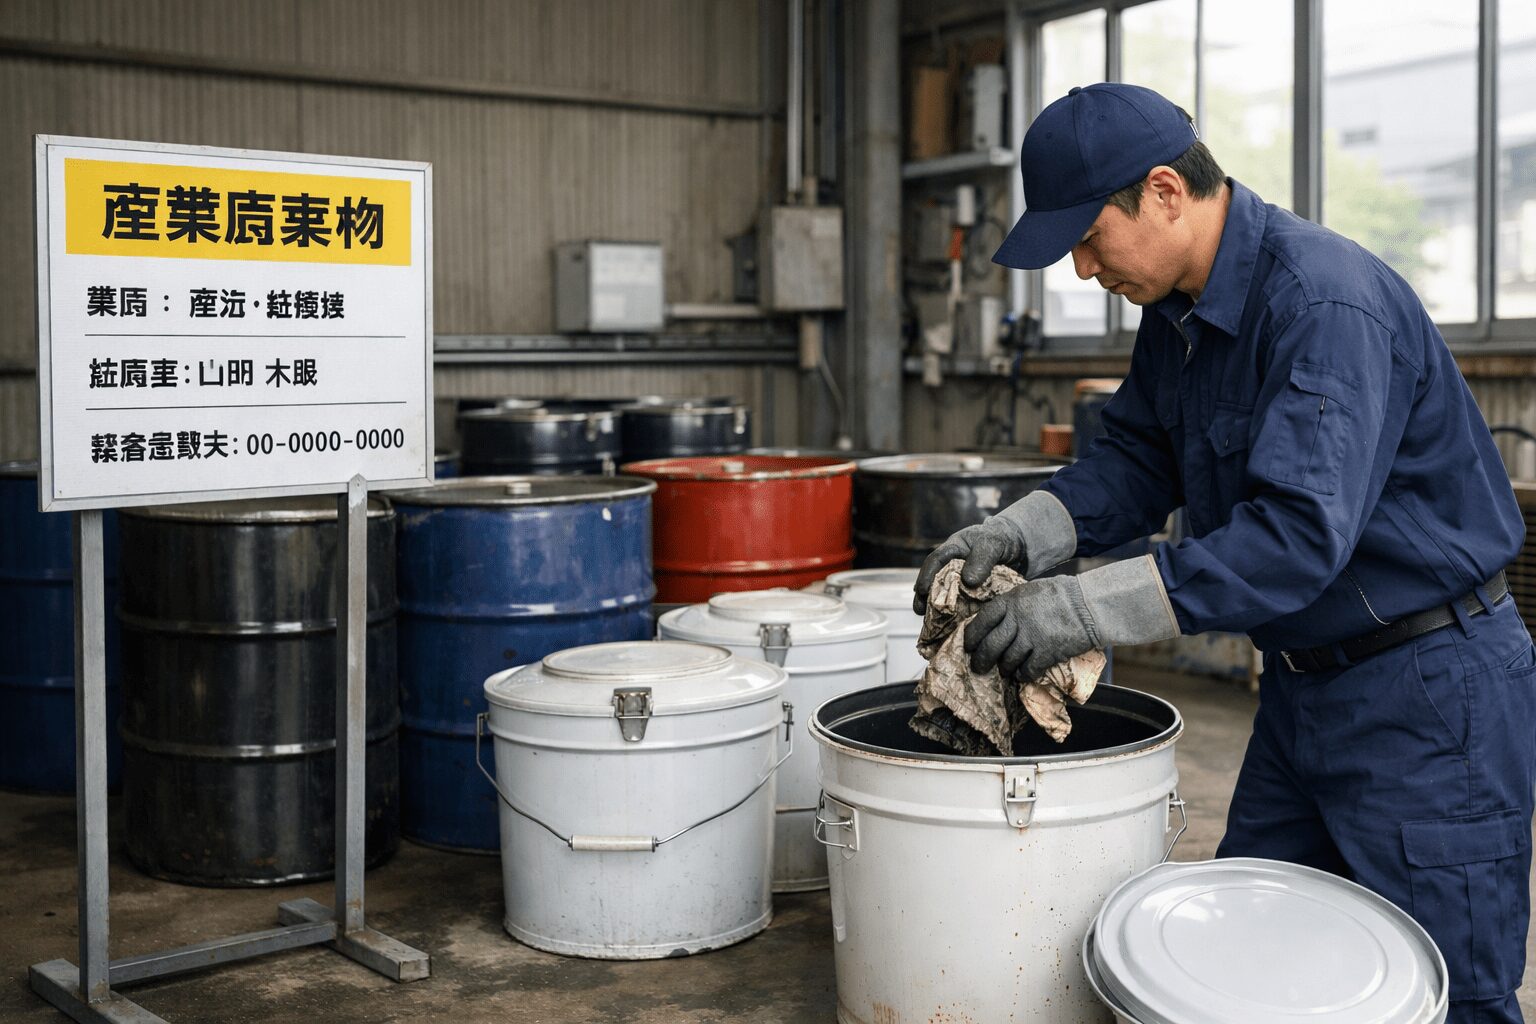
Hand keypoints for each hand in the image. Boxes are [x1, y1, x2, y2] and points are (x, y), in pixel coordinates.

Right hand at [912, 522, 1025, 614]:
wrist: (1021, 548)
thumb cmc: (1003, 539)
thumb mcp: (994, 543)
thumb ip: (982, 558)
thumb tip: (968, 581)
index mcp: (954, 550)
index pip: (935, 561)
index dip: (927, 575)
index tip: (923, 590)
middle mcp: (954, 568)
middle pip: (935, 583)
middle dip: (925, 598)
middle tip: (920, 611)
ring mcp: (962, 583)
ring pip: (946, 597)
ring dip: (937, 610)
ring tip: (931, 624)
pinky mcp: (973, 596)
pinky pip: (962, 607)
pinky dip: (956, 617)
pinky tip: (952, 628)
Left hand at [963, 576, 1098, 679]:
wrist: (1088, 605)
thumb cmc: (1060, 595)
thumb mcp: (1028, 592)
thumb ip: (1011, 606)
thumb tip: (995, 622)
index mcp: (1010, 601)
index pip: (982, 620)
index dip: (972, 635)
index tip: (969, 645)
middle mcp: (1017, 620)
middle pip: (990, 645)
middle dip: (981, 660)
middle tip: (979, 667)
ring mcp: (1031, 637)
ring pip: (1007, 660)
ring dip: (1004, 668)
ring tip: (1005, 670)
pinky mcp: (1046, 653)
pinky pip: (1027, 670)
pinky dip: (1023, 675)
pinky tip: (1023, 674)